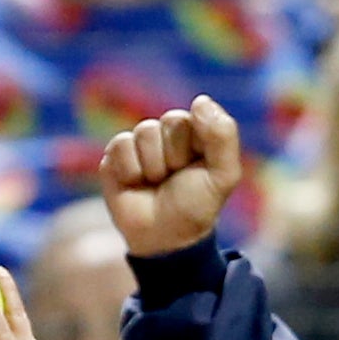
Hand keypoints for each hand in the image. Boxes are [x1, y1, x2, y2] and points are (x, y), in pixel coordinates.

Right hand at [99, 95, 242, 258]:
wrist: (165, 238)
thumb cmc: (195, 206)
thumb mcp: (223, 175)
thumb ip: (223, 136)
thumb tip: (199, 100)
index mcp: (195, 132)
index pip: (193, 116)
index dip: (195, 146)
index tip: (197, 169)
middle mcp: (166, 133)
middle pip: (169, 121)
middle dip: (174, 157)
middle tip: (174, 178)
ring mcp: (140, 143)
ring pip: (144, 132)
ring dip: (153, 166)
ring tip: (155, 183)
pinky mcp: (115, 156)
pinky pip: (121, 145)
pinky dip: (131, 170)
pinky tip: (135, 184)